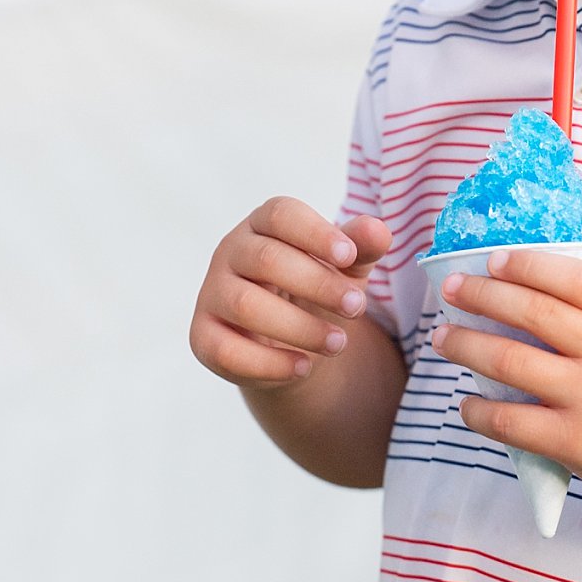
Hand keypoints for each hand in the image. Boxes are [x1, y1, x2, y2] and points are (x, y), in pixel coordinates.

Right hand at [190, 196, 391, 388]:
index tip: (350, 256)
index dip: (315, 232)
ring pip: (245, 305)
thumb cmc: (318, 288)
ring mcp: (212, 294)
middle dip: (317, 284)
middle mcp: (230, 252)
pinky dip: (269, 363)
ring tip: (339, 343)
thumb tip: (378, 231)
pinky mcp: (203, 337)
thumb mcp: (345, 267)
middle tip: (356, 307)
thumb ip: (361, 247)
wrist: (288, 339)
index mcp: (263, 224)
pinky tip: (304, 367)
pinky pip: (226, 351)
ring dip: (298, 327)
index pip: (280, 214)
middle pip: (266, 259)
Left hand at [431, 249, 581, 510]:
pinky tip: (467, 403)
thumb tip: (539, 289)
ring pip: (511, 363)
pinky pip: (511, 422)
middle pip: (532, 312)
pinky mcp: (577, 445)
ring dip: (468, 345)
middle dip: (482, 295)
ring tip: (443, 337)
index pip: (572, 277)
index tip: (494, 259)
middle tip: (452, 288)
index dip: (527, 263)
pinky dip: (479, 410)